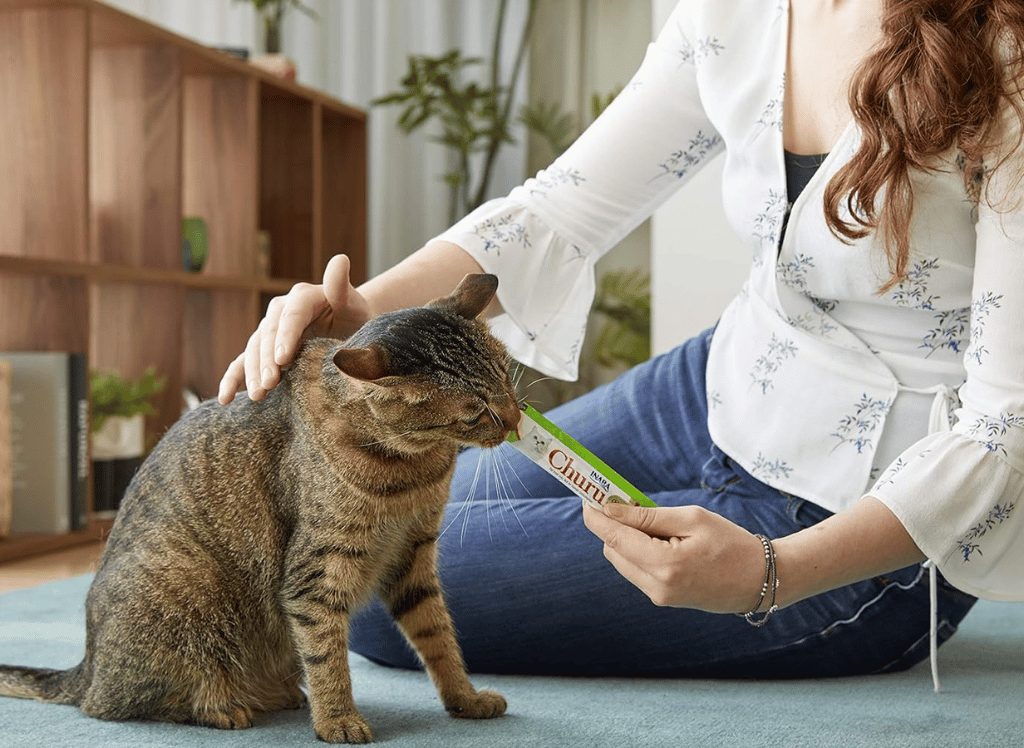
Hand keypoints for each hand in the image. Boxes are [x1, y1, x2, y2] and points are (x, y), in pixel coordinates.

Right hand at [218, 254, 371, 403]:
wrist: (351, 328)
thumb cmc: (354, 315)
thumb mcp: (353, 302)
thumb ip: (341, 285)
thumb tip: (340, 259)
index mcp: (302, 297)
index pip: (291, 316)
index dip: (285, 336)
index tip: (283, 359)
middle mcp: (281, 311)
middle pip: (269, 335)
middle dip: (267, 360)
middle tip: (269, 384)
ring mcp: (270, 331)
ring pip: (255, 350)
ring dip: (252, 372)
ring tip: (258, 395)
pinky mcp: (264, 350)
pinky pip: (244, 363)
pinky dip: (233, 379)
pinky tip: (226, 398)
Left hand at [582, 502, 769, 613]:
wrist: (761, 580)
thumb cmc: (731, 543)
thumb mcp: (692, 519)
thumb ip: (647, 516)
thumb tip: (610, 508)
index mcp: (664, 564)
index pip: (613, 537)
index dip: (595, 515)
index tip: (586, 495)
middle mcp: (656, 586)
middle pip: (612, 548)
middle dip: (615, 524)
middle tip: (630, 502)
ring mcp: (658, 596)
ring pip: (621, 560)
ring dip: (628, 539)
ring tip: (658, 525)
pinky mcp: (662, 599)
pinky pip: (637, 570)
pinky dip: (640, 552)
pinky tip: (664, 541)